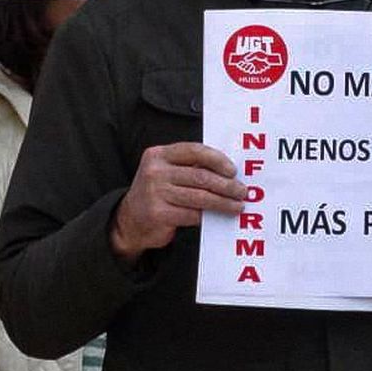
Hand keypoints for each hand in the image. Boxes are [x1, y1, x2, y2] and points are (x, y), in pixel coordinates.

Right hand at [110, 142, 246, 263]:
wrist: (130, 220)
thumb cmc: (157, 193)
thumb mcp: (167, 172)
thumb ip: (190, 167)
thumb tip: (229, 173)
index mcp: (159, 154)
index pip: (194, 150)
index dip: (217, 160)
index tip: (233, 171)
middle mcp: (155, 171)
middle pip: (200, 176)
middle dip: (226, 185)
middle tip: (242, 191)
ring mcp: (155, 192)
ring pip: (199, 197)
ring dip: (222, 203)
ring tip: (237, 206)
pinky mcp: (158, 213)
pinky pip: (191, 214)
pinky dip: (207, 216)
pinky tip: (217, 217)